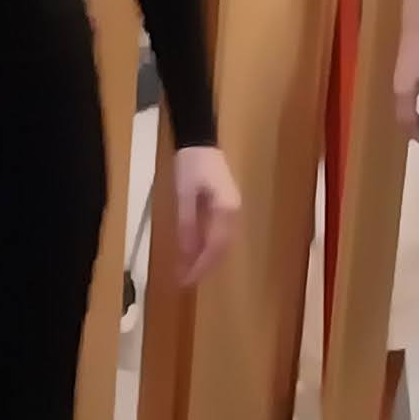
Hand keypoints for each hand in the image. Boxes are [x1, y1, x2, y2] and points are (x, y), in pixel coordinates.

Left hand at [170, 146, 245, 282]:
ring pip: (221, 243)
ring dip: (205, 259)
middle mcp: (234, 213)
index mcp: (226, 210)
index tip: (185, 281)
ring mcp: (231, 210)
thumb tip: (187, 256)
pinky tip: (194, 254)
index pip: (215, 247)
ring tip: (187, 272)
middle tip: (184, 281)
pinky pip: (218, 233)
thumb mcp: (184, 195)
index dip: (200, 266)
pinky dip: (206, 247)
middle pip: (221, 248)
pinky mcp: (225, 207)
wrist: (199, 138)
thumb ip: (186, 226)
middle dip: (203, 267)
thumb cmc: (190, 163)